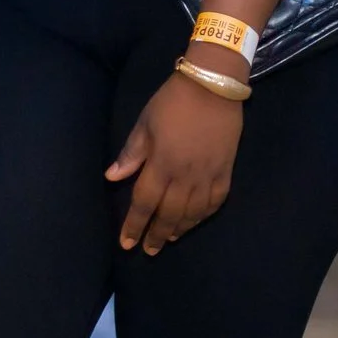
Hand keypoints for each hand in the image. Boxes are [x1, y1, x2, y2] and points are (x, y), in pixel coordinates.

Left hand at [105, 50, 243, 252]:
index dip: (135, 225)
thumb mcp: (145, 124)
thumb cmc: (172, 102)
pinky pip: (215, 202)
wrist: (213, 86)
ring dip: (179, 229)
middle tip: (148, 250)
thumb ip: (131, 154)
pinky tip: (194, 221)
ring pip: (192, 213)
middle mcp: (185, 176)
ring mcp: (208, 176)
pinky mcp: (225, 172)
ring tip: (168, 239)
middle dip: (156, 234)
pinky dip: (203, 216)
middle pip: (169, 215)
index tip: (127, 243)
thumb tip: (112, 177)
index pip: (144, 203)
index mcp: (161, 164)